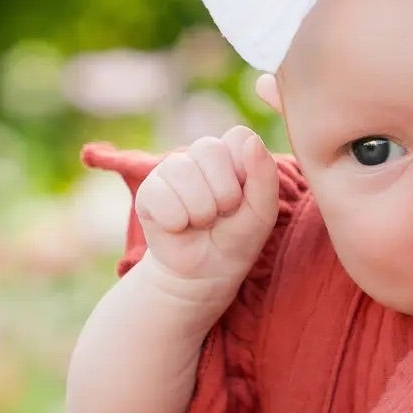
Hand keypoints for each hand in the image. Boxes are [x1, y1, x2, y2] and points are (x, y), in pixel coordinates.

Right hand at [135, 127, 278, 315]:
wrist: (204, 275)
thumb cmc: (237, 239)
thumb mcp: (263, 213)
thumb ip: (265, 177)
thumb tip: (253, 140)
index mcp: (231, 153)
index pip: (238, 136)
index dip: (244, 170)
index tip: (244, 198)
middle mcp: (199, 154)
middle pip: (210, 149)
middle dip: (223, 193)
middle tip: (222, 214)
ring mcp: (171, 169)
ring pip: (184, 172)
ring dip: (200, 210)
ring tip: (201, 222)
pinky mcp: (148, 191)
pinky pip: (161, 196)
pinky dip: (176, 221)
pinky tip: (179, 227)